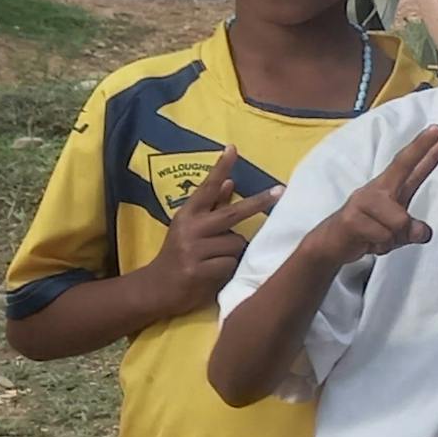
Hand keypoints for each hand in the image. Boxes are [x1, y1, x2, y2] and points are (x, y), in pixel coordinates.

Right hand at [148, 151, 276, 309]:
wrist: (156, 287)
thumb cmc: (179, 254)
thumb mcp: (191, 228)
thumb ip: (211, 207)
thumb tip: (229, 182)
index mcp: (187, 215)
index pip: (206, 188)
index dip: (220, 168)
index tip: (233, 148)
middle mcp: (190, 229)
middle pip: (232, 213)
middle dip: (258, 202)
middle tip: (281, 191)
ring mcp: (193, 250)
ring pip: (236, 244)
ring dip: (234, 251)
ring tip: (215, 259)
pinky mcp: (199, 271)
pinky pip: (231, 264)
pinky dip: (229, 268)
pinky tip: (214, 273)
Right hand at [309, 123, 437, 265]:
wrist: (332, 244)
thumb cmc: (370, 232)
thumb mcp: (399, 233)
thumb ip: (413, 230)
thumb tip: (420, 232)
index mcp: (394, 187)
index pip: (419, 163)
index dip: (434, 145)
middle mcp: (380, 188)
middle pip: (403, 163)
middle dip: (422, 145)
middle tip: (437, 127)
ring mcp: (364, 200)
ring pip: (400, 223)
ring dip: (394, 240)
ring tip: (378, 239)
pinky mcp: (352, 217)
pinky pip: (384, 237)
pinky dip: (381, 247)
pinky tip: (368, 243)